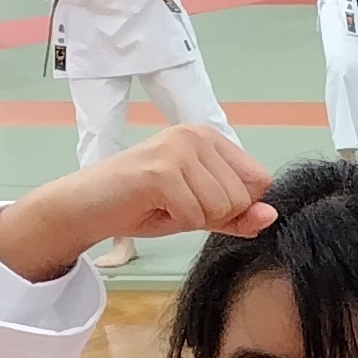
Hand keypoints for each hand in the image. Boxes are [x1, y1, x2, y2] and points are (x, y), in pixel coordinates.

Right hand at [0, 127, 274, 280]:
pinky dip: (174, 223)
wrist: (86, 207)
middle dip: (210, 215)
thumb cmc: (141, 205)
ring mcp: (178, 150)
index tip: (198, 202)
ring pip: (222, 207)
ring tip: (162, 205)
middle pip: (243, 198)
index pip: (260, 182)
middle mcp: (197, 135)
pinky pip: (194, 216)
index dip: (235, 206)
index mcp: (210, 138)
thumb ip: (236, 215)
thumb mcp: (199, 212)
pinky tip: (150, 208)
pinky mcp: (161, 171)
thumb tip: (271, 215)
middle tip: (173, 205)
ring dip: (191, 219)